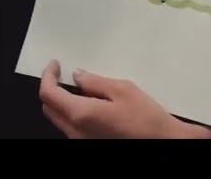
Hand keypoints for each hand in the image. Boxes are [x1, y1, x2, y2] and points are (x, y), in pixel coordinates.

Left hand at [38, 60, 210, 138]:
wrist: (162, 143)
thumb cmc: (146, 118)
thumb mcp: (123, 89)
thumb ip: (95, 82)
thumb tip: (78, 76)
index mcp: (81, 114)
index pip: (49, 94)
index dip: (47, 76)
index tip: (55, 65)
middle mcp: (75, 132)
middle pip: (49, 108)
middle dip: (52, 89)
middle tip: (63, 75)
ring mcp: (80, 141)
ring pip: (59, 119)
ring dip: (63, 102)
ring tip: (82, 89)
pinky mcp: (89, 144)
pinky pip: (71, 127)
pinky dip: (73, 113)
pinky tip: (91, 104)